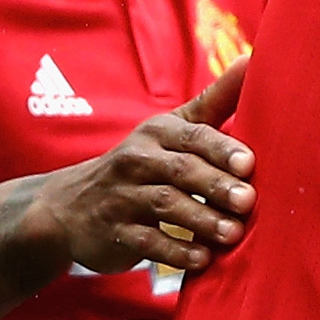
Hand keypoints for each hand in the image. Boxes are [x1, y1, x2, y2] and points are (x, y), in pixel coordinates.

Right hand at [34, 63, 255, 275]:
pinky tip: (201, 259)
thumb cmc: (140, 163)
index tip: (249, 163)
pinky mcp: (114, 232)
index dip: (221, 149)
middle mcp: (137, 160)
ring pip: (165, 205)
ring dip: (201, 219)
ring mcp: (123, 197)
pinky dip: (175, 251)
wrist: (67, 206)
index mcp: (158, 132)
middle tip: (248, 201)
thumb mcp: (170, 129)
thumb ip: (214, 102)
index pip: (193, 136)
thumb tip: (252, 60)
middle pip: (181, 170)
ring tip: (233, 233)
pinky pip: (147, 241)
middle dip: (215, 185)